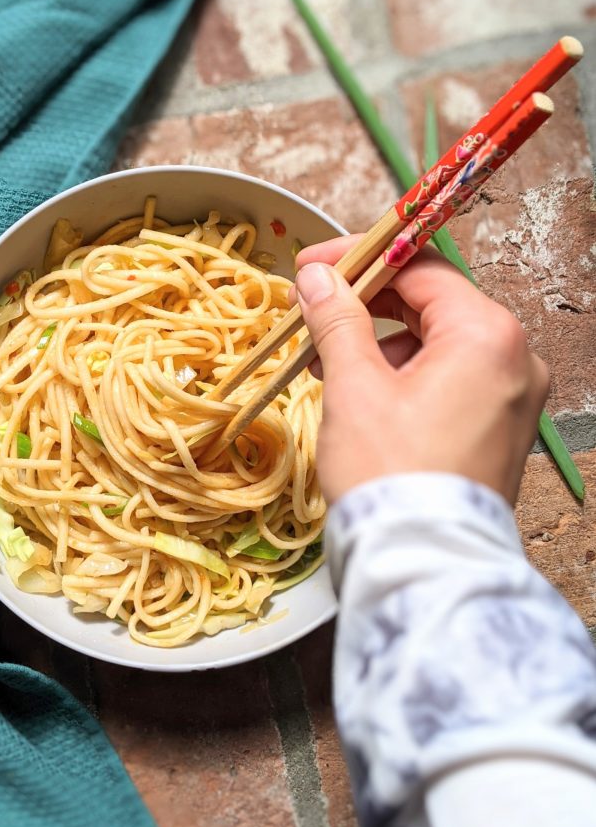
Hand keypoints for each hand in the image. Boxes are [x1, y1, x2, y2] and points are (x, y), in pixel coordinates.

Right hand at [292, 236, 548, 506]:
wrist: (422, 564)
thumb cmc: (390, 475)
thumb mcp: (354, 388)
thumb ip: (337, 320)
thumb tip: (316, 278)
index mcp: (488, 337)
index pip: (421, 269)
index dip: (359, 262)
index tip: (312, 268)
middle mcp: (515, 360)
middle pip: (432, 305)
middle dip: (367, 305)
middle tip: (313, 311)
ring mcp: (512, 397)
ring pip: (438, 344)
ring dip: (380, 342)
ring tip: (326, 359)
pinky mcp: (500, 428)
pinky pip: (450, 380)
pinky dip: (405, 375)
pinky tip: (361, 389)